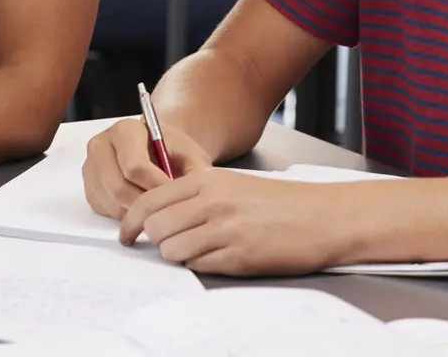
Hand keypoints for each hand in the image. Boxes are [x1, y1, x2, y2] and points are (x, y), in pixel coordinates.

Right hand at [82, 117, 210, 221]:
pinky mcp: (89, 188)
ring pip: (112, 203)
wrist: (156, 149)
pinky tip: (143, 208)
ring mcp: (91, 168)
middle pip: (119, 188)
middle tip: (166, 209)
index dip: (156, 186)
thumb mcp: (190, 153)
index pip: (134, 166)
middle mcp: (101, 146)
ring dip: (137, 214)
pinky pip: (106, 211)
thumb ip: (194, 171)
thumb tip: (191, 194)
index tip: (174, 195)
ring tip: (158, 209)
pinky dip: (127, 217)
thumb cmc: (172, 151)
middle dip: (146, 204)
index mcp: (125, 130)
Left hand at [121, 167, 347, 274]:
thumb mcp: (231, 184)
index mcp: (207, 181)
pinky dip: (201, 265)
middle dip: (156, 241)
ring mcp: (225, 230)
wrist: (322, 217)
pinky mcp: (239, 256)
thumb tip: (157, 216)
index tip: (125, 235)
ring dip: (178, 255)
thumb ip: (194, 195)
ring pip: (173, 251)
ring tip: (198, 249)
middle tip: (167, 244)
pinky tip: (218, 256)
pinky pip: (200, 266)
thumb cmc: (279, 202)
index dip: (130, 222)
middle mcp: (212, 203)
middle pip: (157, 228)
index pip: (149, 201)